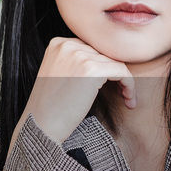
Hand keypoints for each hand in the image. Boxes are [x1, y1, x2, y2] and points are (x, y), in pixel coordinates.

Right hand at [13, 37, 135, 146]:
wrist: (41, 126)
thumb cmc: (50, 108)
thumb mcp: (57, 74)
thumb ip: (75, 62)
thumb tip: (106, 61)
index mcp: (58, 44)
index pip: (92, 48)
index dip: (104, 66)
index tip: (112, 84)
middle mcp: (67, 45)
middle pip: (104, 53)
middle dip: (115, 73)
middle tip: (124, 93)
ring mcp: (79, 56)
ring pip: (115, 62)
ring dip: (125, 81)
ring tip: (126, 98)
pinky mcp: (92, 70)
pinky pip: (122, 71)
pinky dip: (129, 85)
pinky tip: (129, 100)